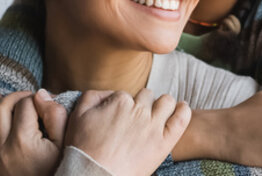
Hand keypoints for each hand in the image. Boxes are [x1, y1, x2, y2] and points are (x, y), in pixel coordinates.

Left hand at [0, 90, 67, 175]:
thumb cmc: (56, 174)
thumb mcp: (64, 148)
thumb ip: (56, 118)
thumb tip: (41, 94)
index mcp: (24, 140)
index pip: (25, 105)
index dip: (34, 97)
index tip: (41, 100)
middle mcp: (2, 148)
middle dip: (11, 98)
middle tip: (22, 98)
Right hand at [65, 88, 191, 175]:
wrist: (94, 175)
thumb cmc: (82, 149)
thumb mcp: (78, 116)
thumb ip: (92, 97)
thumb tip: (109, 93)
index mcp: (119, 101)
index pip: (127, 95)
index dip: (123, 106)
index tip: (120, 118)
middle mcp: (138, 110)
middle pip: (147, 96)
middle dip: (143, 104)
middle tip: (138, 119)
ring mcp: (153, 126)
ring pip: (167, 102)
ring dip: (164, 104)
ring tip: (161, 113)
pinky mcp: (164, 142)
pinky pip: (181, 118)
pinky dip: (183, 111)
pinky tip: (182, 109)